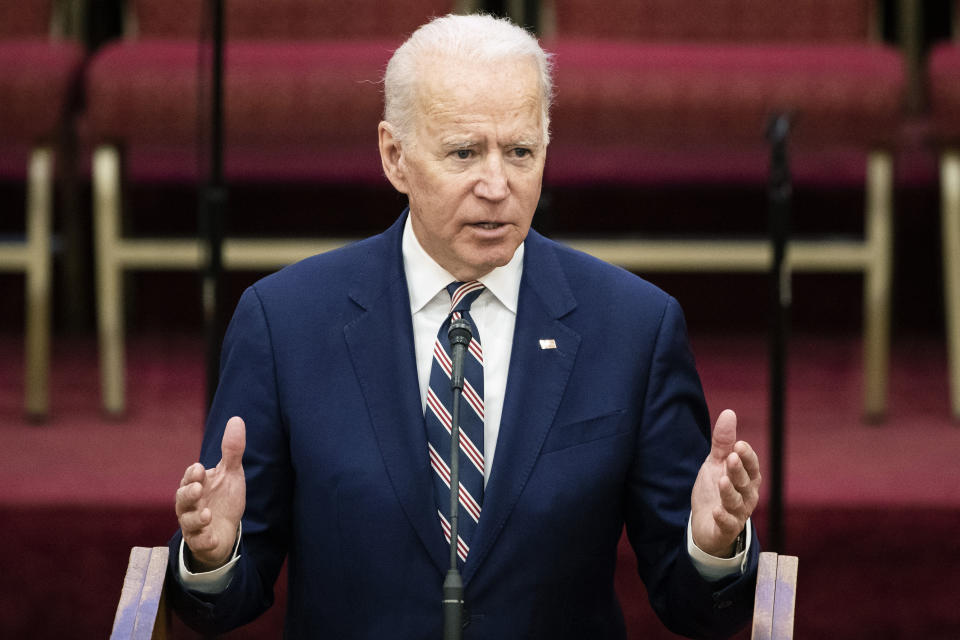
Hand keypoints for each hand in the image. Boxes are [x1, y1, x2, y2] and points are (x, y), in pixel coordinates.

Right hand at [175, 416, 246, 570]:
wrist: (225, 530)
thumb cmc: (223, 498)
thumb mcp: (231, 473)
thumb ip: (232, 450)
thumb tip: (237, 419)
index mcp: (195, 486)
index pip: (189, 478)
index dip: (193, 474)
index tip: (200, 468)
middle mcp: (190, 506)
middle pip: (182, 500)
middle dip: (188, 494)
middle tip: (197, 488)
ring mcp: (194, 525)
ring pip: (188, 523)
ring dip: (196, 519)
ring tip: (206, 514)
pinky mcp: (202, 542)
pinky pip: (200, 543)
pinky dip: (205, 541)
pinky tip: (212, 537)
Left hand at [690, 410, 760, 556]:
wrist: (706, 521)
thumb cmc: (716, 487)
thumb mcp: (716, 462)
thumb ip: (723, 441)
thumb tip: (729, 412)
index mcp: (748, 477)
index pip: (752, 465)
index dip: (747, 456)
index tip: (738, 445)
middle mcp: (747, 495)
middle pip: (745, 482)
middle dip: (739, 470)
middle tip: (731, 458)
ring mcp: (738, 512)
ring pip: (737, 502)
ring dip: (730, 492)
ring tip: (722, 481)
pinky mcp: (726, 528)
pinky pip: (727, 524)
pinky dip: (723, 518)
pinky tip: (716, 511)